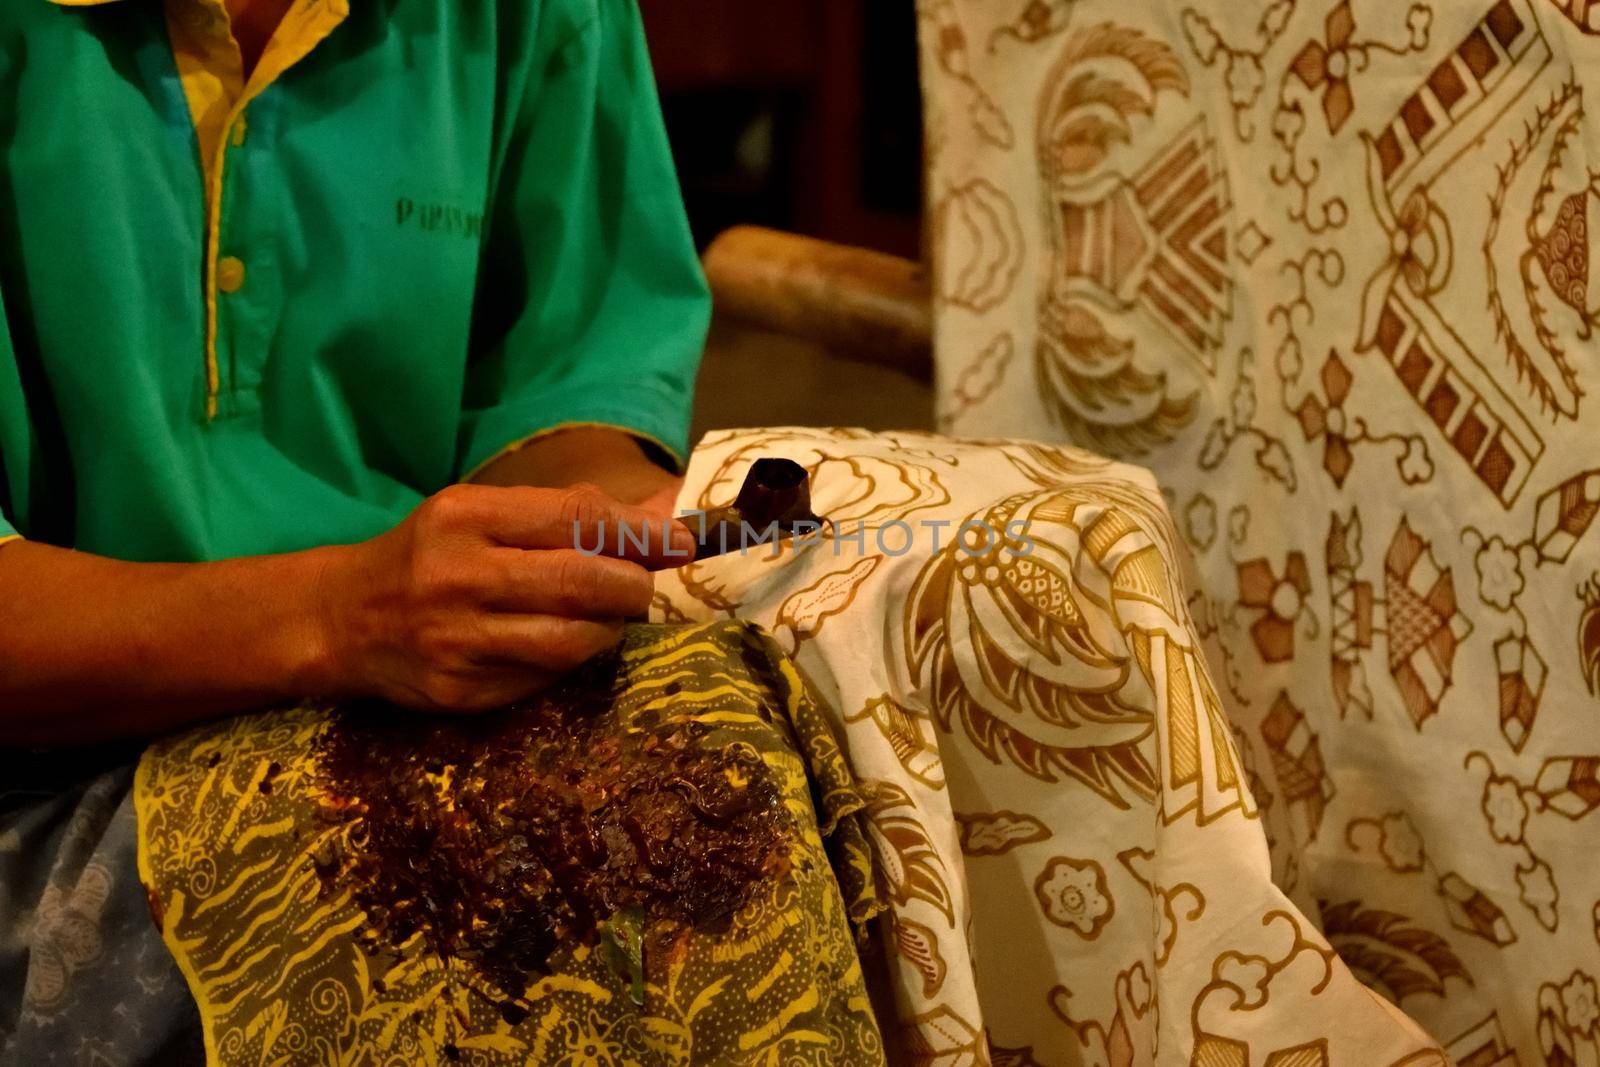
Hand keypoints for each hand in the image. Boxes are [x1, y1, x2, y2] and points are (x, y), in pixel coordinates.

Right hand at [315, 482, 693, 711]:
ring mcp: (456, 639)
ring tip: (607, 619)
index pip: (575, 518)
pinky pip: (543, 679)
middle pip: (581, 582)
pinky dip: (569, 663)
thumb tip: (661, 518)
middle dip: (634, 587)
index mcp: (465, 516)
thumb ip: (564, 514)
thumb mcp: (479, 513)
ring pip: (571, 641)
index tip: (680, 544)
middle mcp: (457, 575)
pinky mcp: (458, 692)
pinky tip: (564, 646)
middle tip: (646, 590)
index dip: (638, 533)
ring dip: (608, 630)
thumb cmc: (429, 556)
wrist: (341, 619)